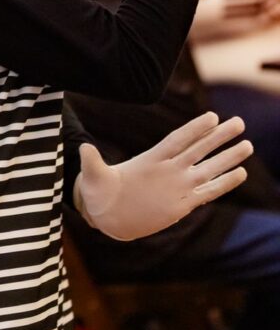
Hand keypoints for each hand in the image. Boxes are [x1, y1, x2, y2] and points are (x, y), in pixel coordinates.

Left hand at [74, 112, 250, 240]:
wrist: (106, 213)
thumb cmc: (99, 192)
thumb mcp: (93, 177)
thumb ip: (92, 162)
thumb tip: (82, 149)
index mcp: (150, 159)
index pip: (176, 140)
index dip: (193, 129)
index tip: (211, 116)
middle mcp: (168, 169)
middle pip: (198, 149)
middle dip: (218, 137)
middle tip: (239, 121)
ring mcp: (177, 185)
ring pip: (207, 168)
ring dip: (226, 157)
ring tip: (248, 144)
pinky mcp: (182, 203)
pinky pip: (207, 191)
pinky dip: (223, 183)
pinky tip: (240, 173)